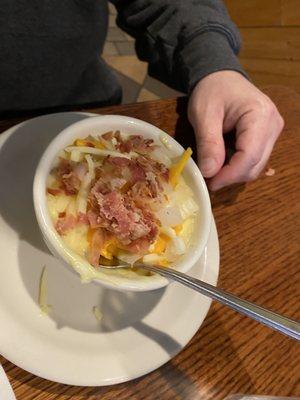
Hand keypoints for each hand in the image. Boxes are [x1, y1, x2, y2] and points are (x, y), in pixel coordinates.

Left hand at [188, 71, 283, 190]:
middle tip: (208, 178)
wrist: (220, 78)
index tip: (210, 182)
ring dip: (234, 173)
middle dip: (231, 176)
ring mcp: (272, 132)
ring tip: (213, 167)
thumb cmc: (211, 91)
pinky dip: (237, 166)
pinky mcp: (267, 138)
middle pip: (255, 165)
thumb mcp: (203, 115)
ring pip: (256, 166)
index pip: (250, 155)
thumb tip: (209, 172)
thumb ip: (208, 143)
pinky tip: (222, 160)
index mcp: (260, 116)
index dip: (230, 174)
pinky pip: (254, 160)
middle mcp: (273, 126)